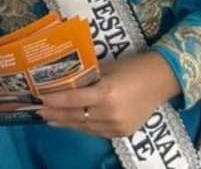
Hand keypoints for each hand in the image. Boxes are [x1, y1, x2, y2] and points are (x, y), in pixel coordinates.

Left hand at [38, 52, 180, 138]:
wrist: (162, 81)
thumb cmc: (132, 67)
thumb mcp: (106, 67)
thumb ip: (86, 77)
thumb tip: (64, 80)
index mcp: (105, 94)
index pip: (72, 99)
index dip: (54, 101)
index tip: (38, 99)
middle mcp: (110, 113)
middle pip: (75, 116)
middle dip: (55, 114)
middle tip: (38, 111)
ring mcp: (117, 126)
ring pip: (84, 126)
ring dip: (66, 123)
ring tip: (50, 119)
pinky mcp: (122, 133)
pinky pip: (96, 131)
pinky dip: (82, 127)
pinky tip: (72, 123)